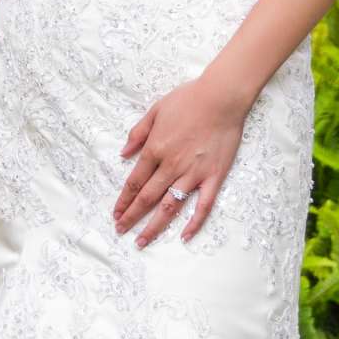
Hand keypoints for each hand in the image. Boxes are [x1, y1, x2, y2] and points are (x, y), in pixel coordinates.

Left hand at [114, 72, 249, 245]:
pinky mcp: (214, 176)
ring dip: (154, 226)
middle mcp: (171, 165)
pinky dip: (194, 222)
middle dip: (131, 217)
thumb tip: (123, 153)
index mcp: (156, 149)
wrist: (222, 96)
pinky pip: (203, 205)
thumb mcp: (155, 110)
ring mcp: (194, 173)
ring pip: (170, 206)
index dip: (124, 200)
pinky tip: (185, 236)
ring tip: (142, 241)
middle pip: (147, 198)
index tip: (116, 213)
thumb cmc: (189, 99)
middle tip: (121, 231)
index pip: (135, 182)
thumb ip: (138, 133)